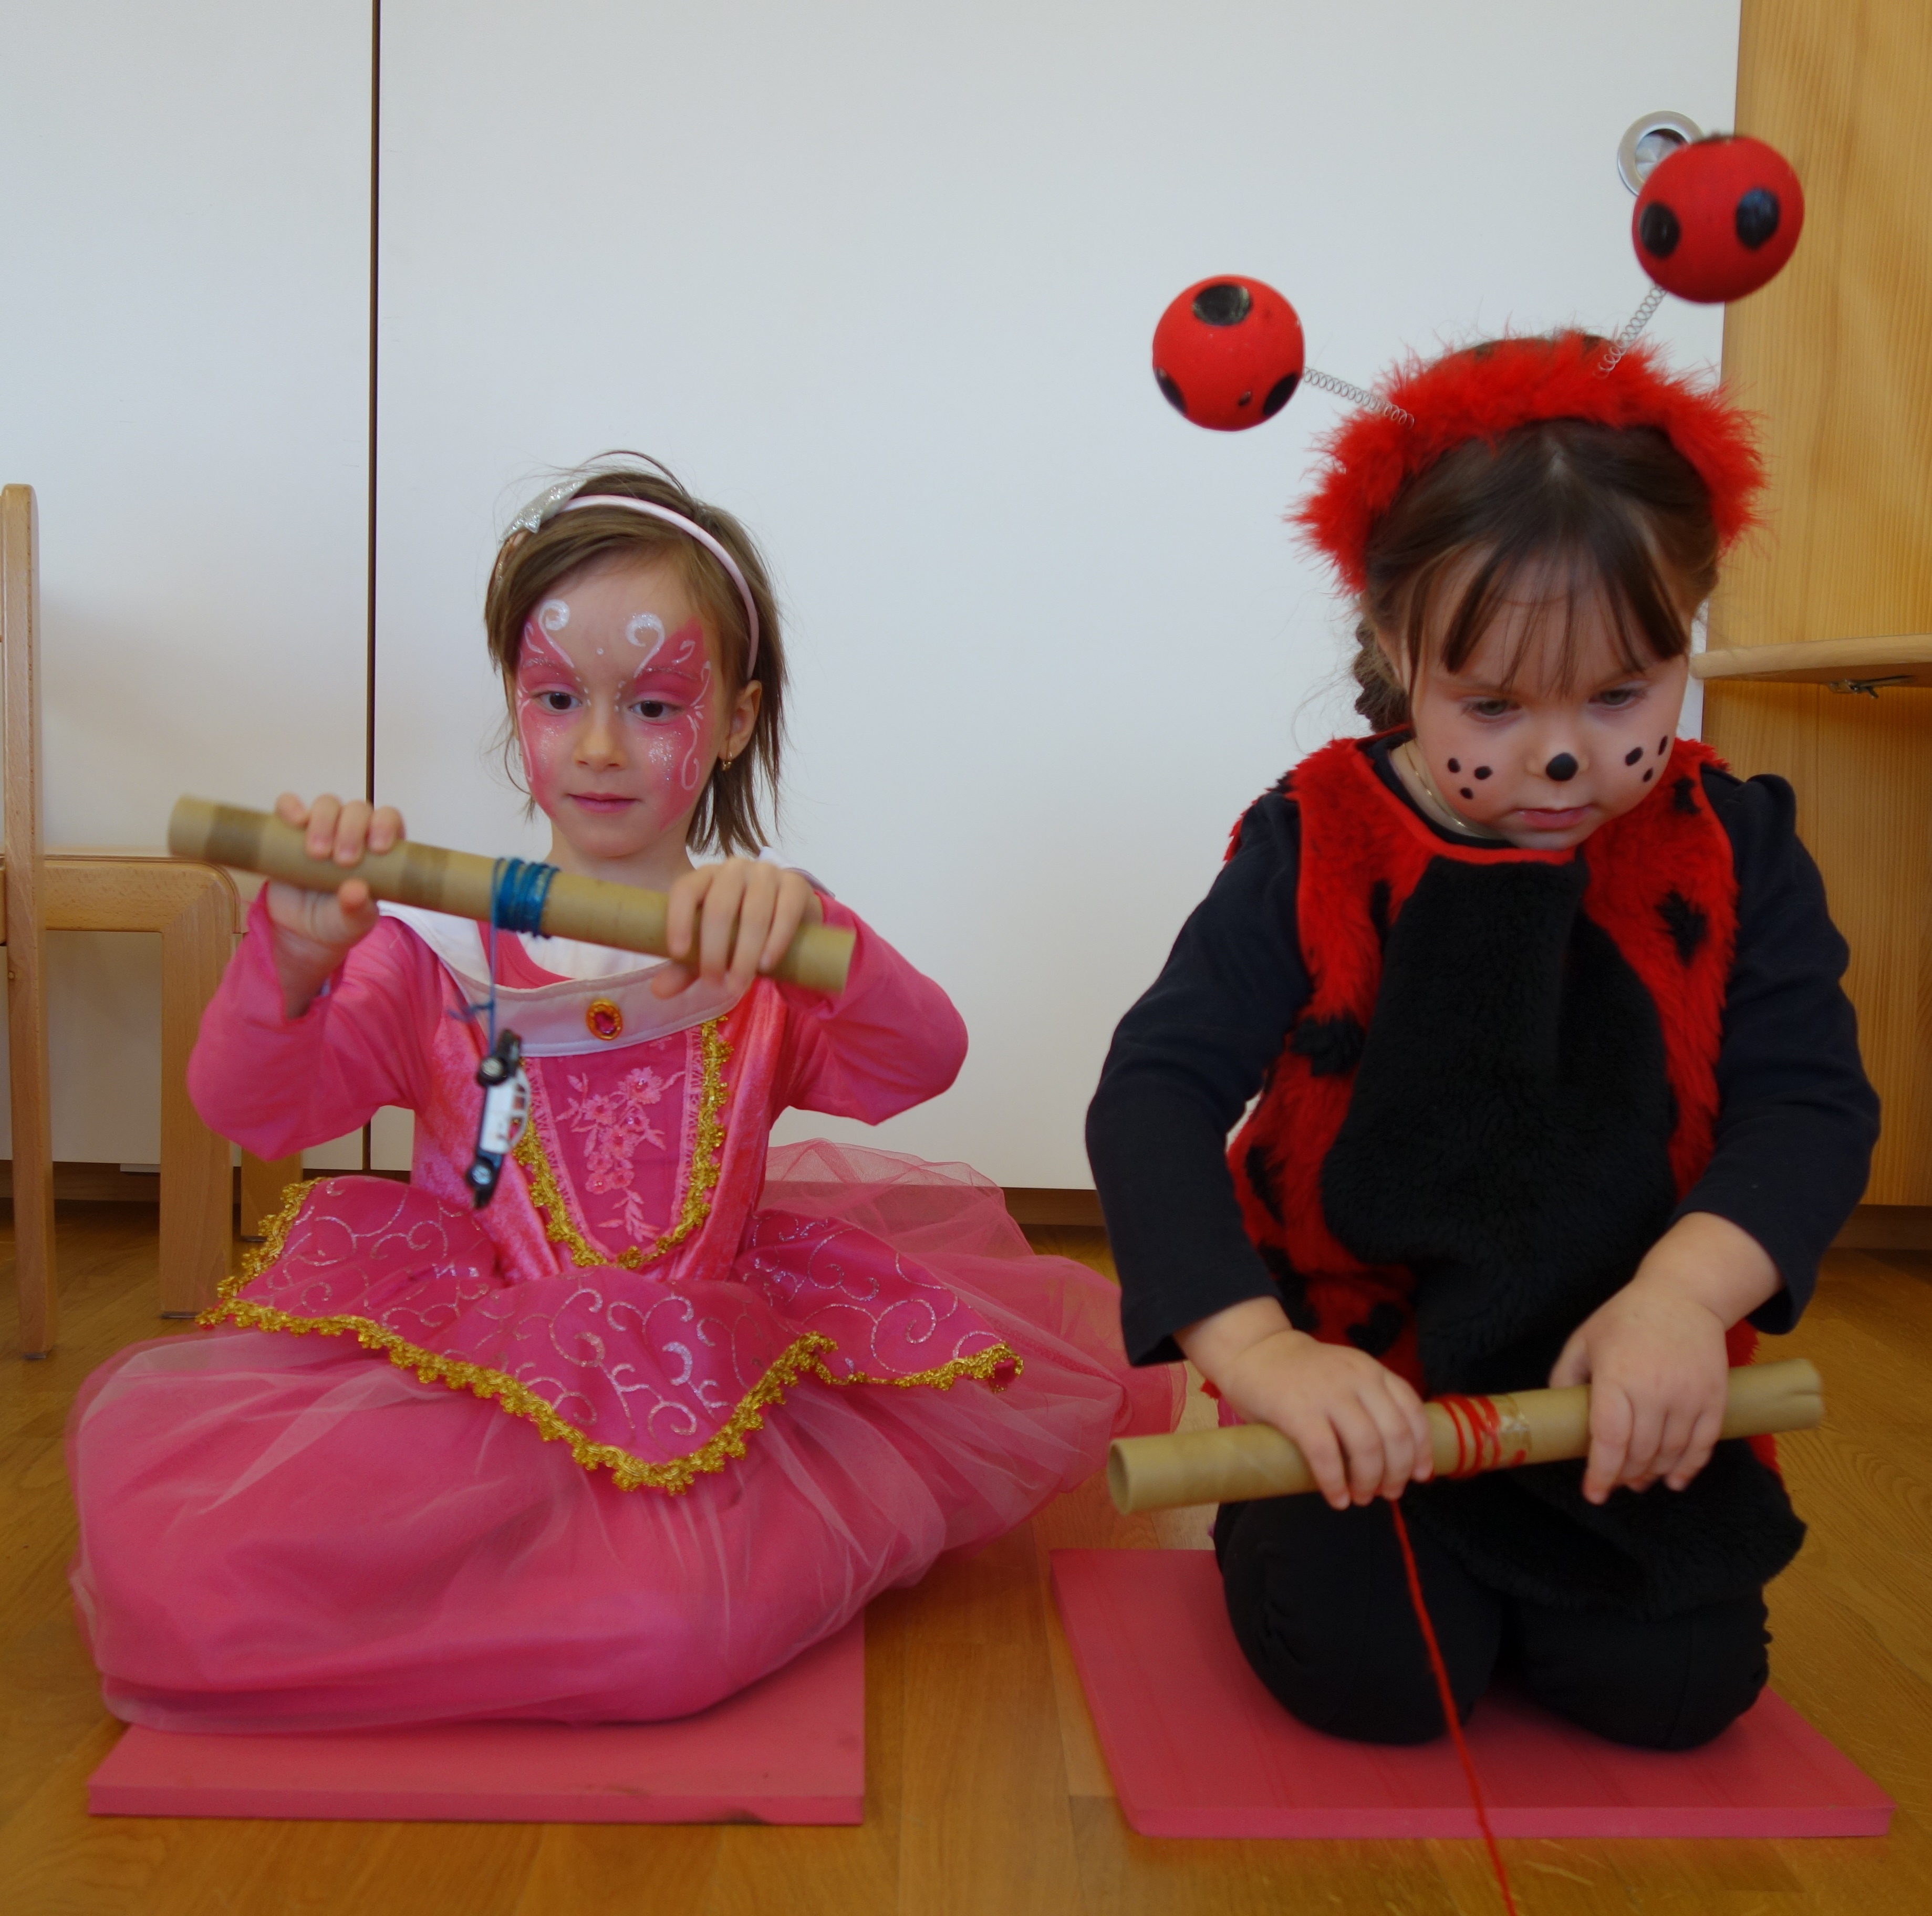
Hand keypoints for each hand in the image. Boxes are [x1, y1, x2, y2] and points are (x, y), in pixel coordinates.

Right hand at [264, 792, 405, 1017]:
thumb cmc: (338, 921)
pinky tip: (295, 821)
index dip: (385, 826)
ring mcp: (321, 826)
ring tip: (318, 854)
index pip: (389, 820)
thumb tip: (356, 890)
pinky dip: (291, 807)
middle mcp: (353, 830)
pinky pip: (289, 806)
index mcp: (379, 847)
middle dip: (352, 830)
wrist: (301, 930)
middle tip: (344, 861)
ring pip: (327, 804)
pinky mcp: (289, 829)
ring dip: (324, 822)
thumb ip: (357, 910)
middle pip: (358, 810)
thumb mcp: (351, 923)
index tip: (378, 848)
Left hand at [653, 858, 823, 998]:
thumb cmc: (740, 930)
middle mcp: (734, 869)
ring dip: (745, 953)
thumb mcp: (711, 946)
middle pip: (720, 907)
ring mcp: (767, 873)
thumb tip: (658, 991)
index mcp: (705, 877)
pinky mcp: (796, 884)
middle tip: (714, 984)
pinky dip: (776, 940)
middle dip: (714, 951)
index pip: (685, 890)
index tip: (679, 953)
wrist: (790, 917)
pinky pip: (786, 911)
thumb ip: (686, 966)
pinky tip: (766, 965)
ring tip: (738, 985)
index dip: (679, 919)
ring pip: (754, 912)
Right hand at [1180, 1296, 1432, 1509]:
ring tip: (1361, 1497)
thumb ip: (1367, 1402)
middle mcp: (1357, 1379)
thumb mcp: (1345, 1375)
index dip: (1422, 1448)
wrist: (1253, 1350)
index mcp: (1371, 1371)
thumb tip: (1391, 1458)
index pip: (1412, 1410)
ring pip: (1367, 1448)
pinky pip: (1326, 1455)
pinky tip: (1337, 1498)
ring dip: (1369, 1481)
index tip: (1421, 1475)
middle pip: (1394, 1435)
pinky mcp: (1297, 1411)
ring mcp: (1327, 1394)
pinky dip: (1335, 1483)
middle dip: (1397, 1473)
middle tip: (1387, 1493)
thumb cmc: (1301, 1373)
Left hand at [1550, 1211, 1779, 1502]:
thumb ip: (1566, 1376)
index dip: (1600, 1472)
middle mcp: (1655, 1390)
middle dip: (1624, 1475)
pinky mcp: (1714, 1398)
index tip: (1593, 1494)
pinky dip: (1689, 1468)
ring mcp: (1688, 1396)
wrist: (1682, 1296)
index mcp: (1617, 1377)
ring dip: (1653, 1474)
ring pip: (1670, 1453)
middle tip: (1615, 1482)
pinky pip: (1703, 1445)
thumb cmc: (1625, 1318)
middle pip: (1639, 1452)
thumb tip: (1559, 1415)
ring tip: (1639, 1481)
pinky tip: (1674, 1479)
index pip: (1609, 1438)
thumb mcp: (1584, 1339)